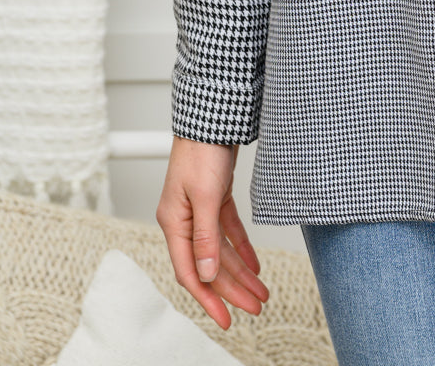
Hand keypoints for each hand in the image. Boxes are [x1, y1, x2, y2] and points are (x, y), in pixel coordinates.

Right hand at [156, 136, 269, 329]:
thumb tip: (207, 275)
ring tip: (260, 292)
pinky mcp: (214, 198)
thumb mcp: (205, 196)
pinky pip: (228, 232)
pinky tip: (254, 265)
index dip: (208, 299)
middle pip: (209, 266)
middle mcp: (185, 221)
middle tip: (255, 308)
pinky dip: (241, 249)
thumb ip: (206, 237)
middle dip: (232, 290)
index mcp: (174, 223)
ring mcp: (199, 210)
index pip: (191, 273)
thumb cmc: (201, 149)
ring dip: (240, 273)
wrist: (212, 115)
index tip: (226, 320)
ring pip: (220, 252)